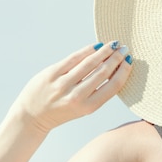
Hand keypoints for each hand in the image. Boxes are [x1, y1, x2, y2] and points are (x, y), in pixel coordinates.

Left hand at [12, 42, 132, 132]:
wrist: (32, 116)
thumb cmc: (62, 111)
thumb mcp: (83, 108)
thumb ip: (98, 91)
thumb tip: (115, 68)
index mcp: (88, 107)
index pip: (113, 86)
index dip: (123, 71)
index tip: (129, 61)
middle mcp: (76, 96)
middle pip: (102, 72)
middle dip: (116, 58)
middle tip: (124, 49)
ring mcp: (63, 84)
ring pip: (89, 63)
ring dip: (104, 51)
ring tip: (113, 45)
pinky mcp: (51, 74)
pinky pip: (73, 58)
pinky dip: (86, 50)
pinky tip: (96, 46)